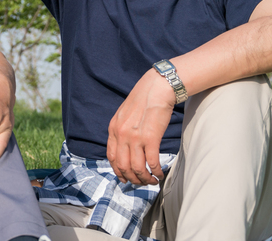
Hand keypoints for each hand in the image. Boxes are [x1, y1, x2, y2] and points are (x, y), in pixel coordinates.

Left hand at [107, 69, 174, 184]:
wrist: (156, 89)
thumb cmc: (143, 101)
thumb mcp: (124, 115)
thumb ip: (121, 131)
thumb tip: (125, 148)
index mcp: (113, 129)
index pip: (111, 157)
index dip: (118, 172)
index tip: (126, 178)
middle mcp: (121, 134)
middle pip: (123, 166)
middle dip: (132, 179)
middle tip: (141, 182)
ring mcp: (135, 137)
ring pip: (137, 168)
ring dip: (145, 179)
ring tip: (152, 180)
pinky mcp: (151, 138)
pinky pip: (151, 162)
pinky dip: (156, 172)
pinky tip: (160, 173)